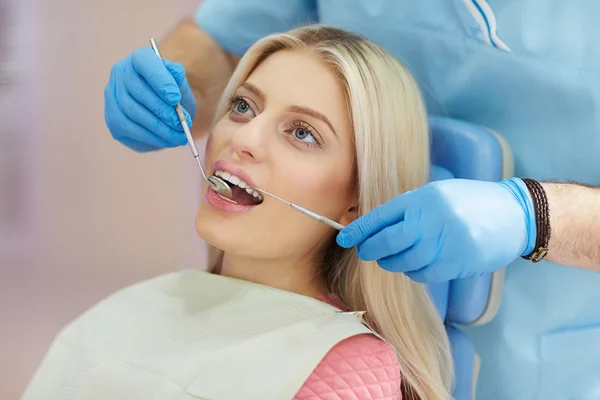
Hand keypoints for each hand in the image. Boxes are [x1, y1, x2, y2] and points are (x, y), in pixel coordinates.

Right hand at [104, 46, 196, 151]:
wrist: (166, 110)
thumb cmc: (174, 93)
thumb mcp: (181, 85)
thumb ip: (178, 79)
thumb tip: (176, 73)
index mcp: (140, 58)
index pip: (144, 62)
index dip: (159, 80)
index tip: (175, 98)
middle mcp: (121, 72)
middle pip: (138, 91)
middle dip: (162, 110)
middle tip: (180, 123)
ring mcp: (113, 94)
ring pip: (133, 112)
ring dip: (158, 128)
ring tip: (179, 136)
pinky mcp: (112, 117)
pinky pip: (129, 128)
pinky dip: (150, 137)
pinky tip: (167, 141)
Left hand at [336, 178, 536, 282]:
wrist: (515, 215)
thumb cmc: (470, 201)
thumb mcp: (437, 193)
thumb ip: (408, 208)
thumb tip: (374, 226)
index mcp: (424, 199)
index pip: (381, 217)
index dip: (359, 230)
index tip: (344, 238)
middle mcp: (432, 221)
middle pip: (387, 244)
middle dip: (371, 250)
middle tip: (367, 251)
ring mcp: (445, 245)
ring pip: (403, 263)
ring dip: (392, 262)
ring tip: (394, 255)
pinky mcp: (456, 264)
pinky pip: (423, 274)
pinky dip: (414, 271)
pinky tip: (419, 261)